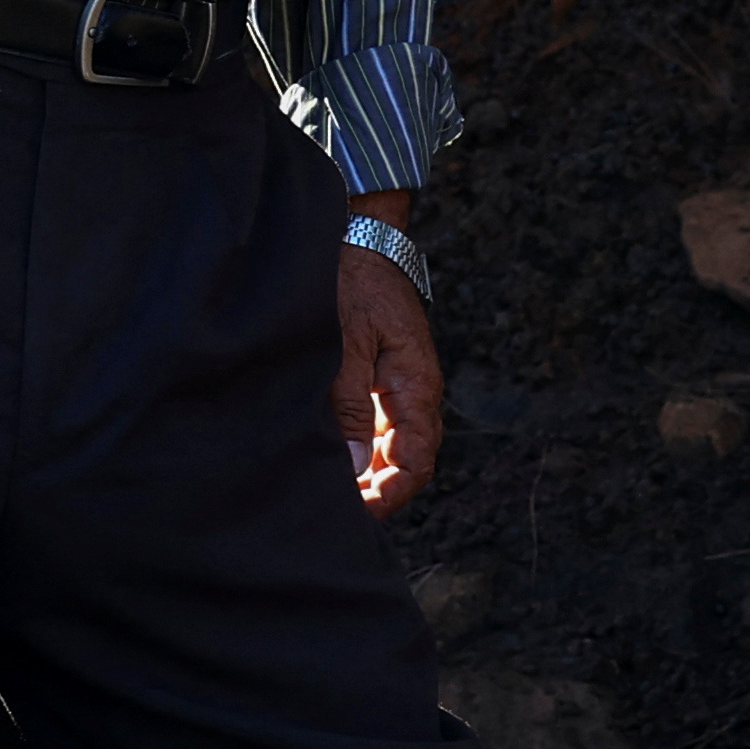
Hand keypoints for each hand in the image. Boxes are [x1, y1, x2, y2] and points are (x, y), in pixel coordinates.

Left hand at [336, 195, 442, 515]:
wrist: (360, 234)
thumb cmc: (353, 282)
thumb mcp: (345, 344)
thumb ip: (350, 406)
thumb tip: (356, 467)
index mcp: (417, 386)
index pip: (416, 462)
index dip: (390, 495)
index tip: (357, 514)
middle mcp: (416, 391)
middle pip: (408, 461)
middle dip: (379, 492)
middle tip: (337, 512)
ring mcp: (401, 383)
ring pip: (394, 445)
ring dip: (369, 472)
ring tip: (331, 490)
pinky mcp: (384, 373)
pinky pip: (381, 423)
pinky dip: (362, 446)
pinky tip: (332, 454)